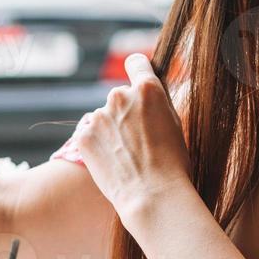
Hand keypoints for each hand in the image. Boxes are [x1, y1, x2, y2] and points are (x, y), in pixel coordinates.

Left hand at [75, 53, 192, 224]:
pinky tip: (112, 162)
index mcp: (147, 89)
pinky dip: (98, 145)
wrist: (151, 195)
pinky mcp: (83, 134)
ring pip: (105, 118)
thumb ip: (158, 103)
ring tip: (126, 156)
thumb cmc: (172, 164)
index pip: (136, 62)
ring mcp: (99, 115)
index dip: (137, 70)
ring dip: (112, 130)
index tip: (136, 80)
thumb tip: (150, 93)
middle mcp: (120, 95)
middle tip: (138, 139)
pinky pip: (91, 134)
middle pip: (121, 96)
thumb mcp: (175, 124)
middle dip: (126, 112)